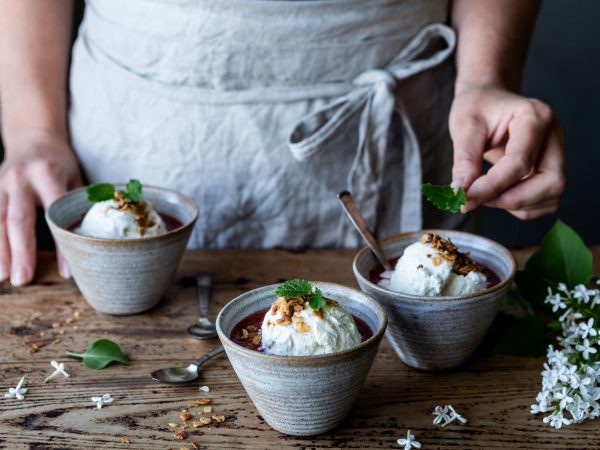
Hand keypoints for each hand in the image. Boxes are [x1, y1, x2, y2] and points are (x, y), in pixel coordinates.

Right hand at [0, 130, 81, 284]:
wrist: (33, 137)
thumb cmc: (61, 164)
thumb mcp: (76, 179)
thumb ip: (80, 208)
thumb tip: (91, 247)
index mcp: (47, 174)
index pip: (54, 214)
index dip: (60, 244)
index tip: (66, 271)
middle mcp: (19, 178)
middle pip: (17, 220)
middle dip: (20, 252)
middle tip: (22, 280)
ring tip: (3, 278)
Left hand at [449, 82, 565, 218]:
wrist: (488, 100)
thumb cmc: (477, 107)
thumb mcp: (464, 126)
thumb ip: (464, 160)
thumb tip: (461, 192)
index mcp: (535, 116)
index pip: (520, 162)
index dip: (492, 186)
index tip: (464, 197)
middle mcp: (554, 136)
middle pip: (551, 182)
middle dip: (511, 199)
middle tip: (478, 197)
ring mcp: (558, 154)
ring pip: (551, 197)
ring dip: (515, 204)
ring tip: (486, 192)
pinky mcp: (552, 171)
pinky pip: (545, 202)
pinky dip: (521, 207)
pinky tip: (500, 193)